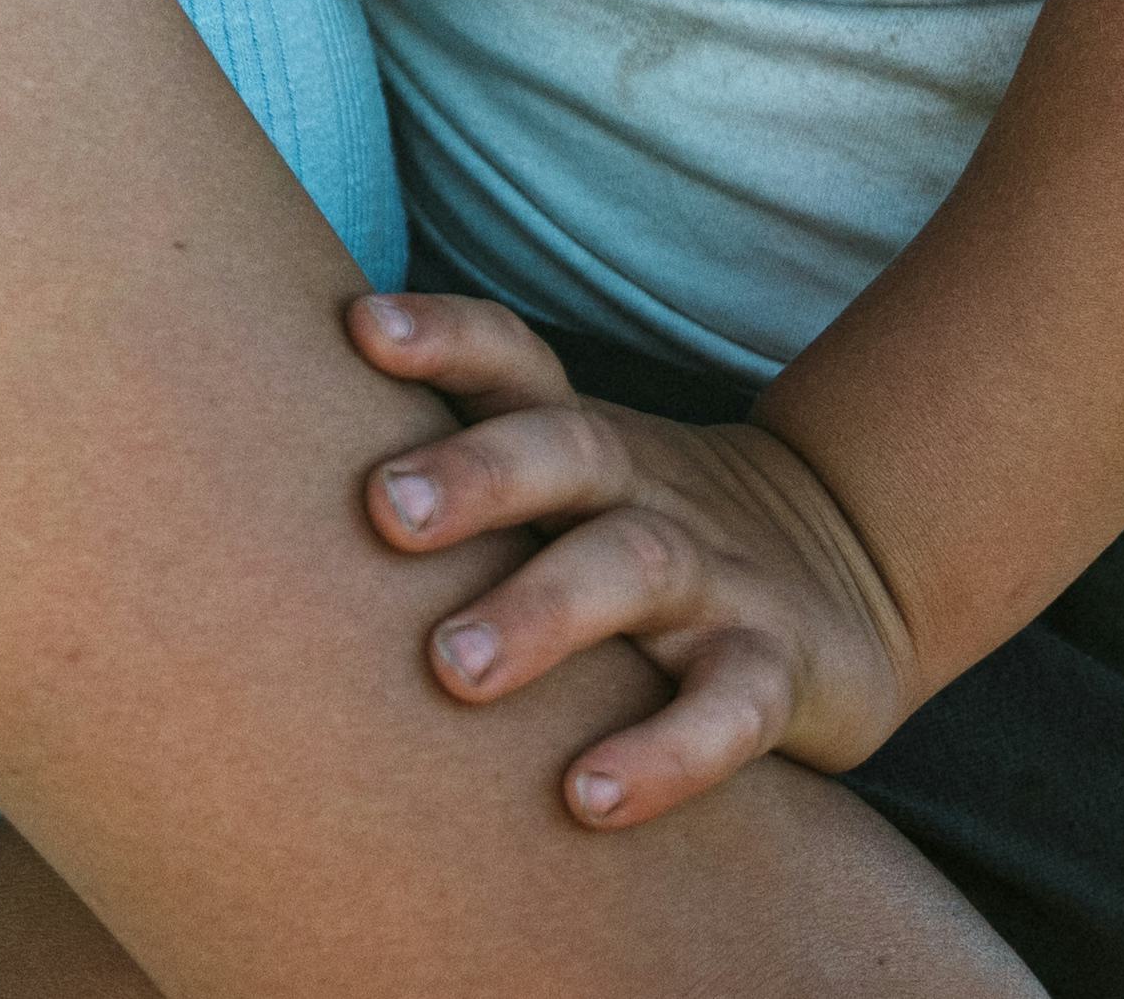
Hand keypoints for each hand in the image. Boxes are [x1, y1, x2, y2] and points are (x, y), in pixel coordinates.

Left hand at [346, 290, 922, 825]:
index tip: (359, 327)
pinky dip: (666, 752)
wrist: (855, 572)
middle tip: (383, 509)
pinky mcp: (776, 672)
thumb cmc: (648, 533)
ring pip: (636, 568)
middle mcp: (646, 491)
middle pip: (566, 452)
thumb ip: (462, 474)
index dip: (444, 335)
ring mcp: (717, 579)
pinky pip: (729, 710)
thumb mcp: (575, 486)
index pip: (514, 363)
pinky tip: (589, 797)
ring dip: (545, 611)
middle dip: (476, 473)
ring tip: (454, 669)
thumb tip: (267, 489)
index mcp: (587, 442)